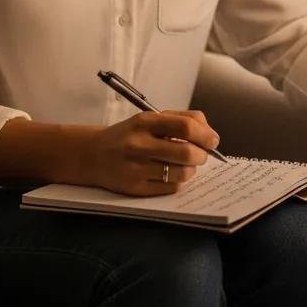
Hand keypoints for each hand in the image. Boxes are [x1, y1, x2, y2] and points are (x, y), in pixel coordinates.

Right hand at [89, 109, 220, 196]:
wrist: (93, 154)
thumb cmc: (129, 135)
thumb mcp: (150, 118)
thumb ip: (180, 119)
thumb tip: (209, 133)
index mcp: (145, 122)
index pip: (185, 126)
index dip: (205, 135)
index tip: (213, 140)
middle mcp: (139, 145)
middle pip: (187, 153)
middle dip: (202, 155)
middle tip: (202, 154)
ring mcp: (136, 168)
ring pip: (181, 173)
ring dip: (192, 170)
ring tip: (187, 164)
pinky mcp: (135, 188)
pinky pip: (170, 188)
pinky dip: (178, 181)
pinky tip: (172, 174)